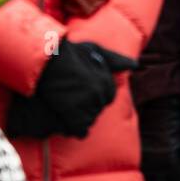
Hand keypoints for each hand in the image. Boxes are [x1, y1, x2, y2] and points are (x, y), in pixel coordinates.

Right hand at [6, 40, 136, 139]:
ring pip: (89, 121)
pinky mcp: (72, 113)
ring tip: (65, 107)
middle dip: (86, 107)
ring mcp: (86, 104)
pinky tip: (64, 120)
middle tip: (70, 98)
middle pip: (97, 110)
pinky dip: (72, 128)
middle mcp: (99, 93)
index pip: (108, 97)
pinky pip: (79, 130)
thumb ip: (115, 60)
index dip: (94, 95)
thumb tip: (134, 65)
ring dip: (79, 117)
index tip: (81, 90)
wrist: (45, 58)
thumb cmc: (68, 52)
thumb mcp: (93, 50)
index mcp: (105, 81)